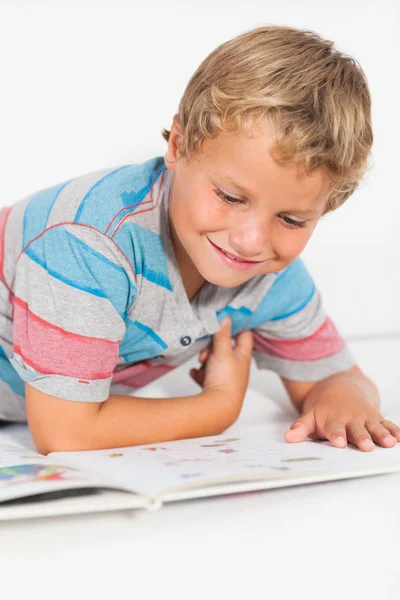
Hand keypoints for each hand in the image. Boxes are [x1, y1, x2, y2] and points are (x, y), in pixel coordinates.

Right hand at [190, 317, 252, 414]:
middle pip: (226, 347)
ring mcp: (227, 377)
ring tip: (201, 363)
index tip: (224, 319)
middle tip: (206, 350)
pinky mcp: (216, 387)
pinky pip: (206, 375)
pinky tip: (195, 373)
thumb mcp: (222, 352)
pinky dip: (200, 373)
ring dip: (205, 360)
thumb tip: (226, 317)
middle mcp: (237, 366)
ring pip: (215, 361)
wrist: (218, 409)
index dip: (236, 325)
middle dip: (213, 346)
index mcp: (243, 356)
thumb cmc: (225, 380)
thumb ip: (222, 334)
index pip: (244, 334)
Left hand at [284, 389, 399, 451]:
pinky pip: (387, 424)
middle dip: (362, 438)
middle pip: (357, 430)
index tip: (338, 443)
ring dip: (381, 434)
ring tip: (389, 443)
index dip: (337, 435)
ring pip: (374, 427)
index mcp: (333, 420)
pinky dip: (394, 430)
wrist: (340, 387)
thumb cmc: (323, 409)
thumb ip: (300, 428)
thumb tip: (288, 438)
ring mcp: (365, 418)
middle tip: (366, 446)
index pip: (334, 429)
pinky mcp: (376, 418)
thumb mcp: (309, 416)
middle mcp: (350, 419)